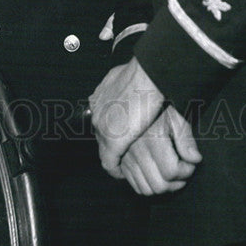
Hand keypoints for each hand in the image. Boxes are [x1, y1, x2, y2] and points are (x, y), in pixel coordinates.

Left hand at [88, 57, 164, 177]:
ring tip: (123, 164)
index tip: (121, 130)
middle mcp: (97, 111)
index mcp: (100, 96)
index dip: (112, 125)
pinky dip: (115, 169)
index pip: (101, 117)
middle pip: (101, 132)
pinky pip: (109, 162)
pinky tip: (122, 173)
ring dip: (114, 156)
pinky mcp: (112, 141)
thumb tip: (120, 80)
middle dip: (111, 140)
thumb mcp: (124, 73)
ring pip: (103, 148)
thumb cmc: (142, 72)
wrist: (148, 76)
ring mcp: (103, 127)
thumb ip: (118, 80)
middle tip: (124, 148)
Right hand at [119, 105, 200, 195]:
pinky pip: (137, 187)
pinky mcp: (122, 164)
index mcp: (153, 140)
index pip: (172, 171)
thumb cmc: (157, 112)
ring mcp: (127, 160)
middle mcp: (137, 152)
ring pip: (148, 190)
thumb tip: (195, 160)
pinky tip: (158, 175)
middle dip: (176, 183)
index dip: (187, 170)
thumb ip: (186, 139)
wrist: (131, 105)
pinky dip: (150, 187)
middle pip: (160, 185)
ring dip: (163, 187)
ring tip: (171, 175)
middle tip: (183, 171)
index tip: (190, 162)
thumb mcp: (175, 119)